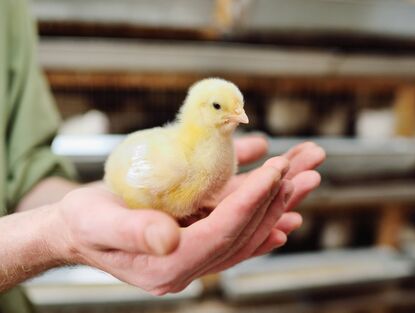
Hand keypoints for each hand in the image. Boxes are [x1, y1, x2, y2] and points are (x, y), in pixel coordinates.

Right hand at [53, 136, 323, 294]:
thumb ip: (133, 233)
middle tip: (307, 169)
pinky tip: (284, 204)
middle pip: (245, 230)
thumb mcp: (98, 224)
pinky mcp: (197, 237)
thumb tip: (170, 238)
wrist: (78, 229)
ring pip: (247, 225)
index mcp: (169, 265)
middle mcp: (190, 262)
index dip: (251, 202)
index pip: (223, 232)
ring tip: (307, 174)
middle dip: (277, 198)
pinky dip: (260, 211)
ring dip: (279, 200)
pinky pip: (236, 226)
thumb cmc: (83, 224)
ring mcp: (196, 251)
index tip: (276, 172)